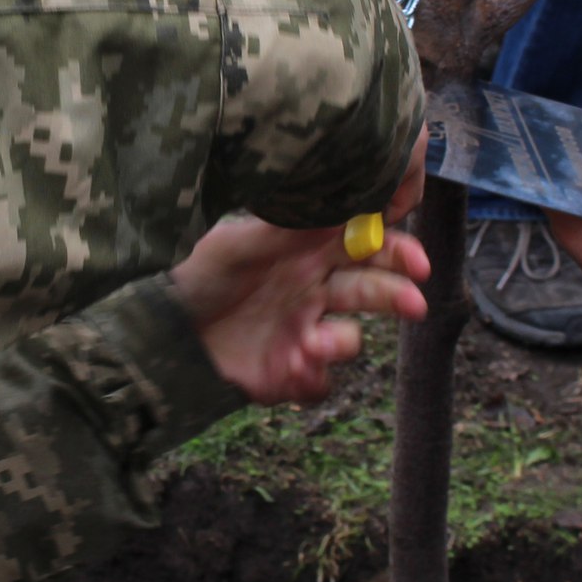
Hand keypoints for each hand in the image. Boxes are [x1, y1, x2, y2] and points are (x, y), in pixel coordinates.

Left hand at [173, 153, 431, 405]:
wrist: (165, 330)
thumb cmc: (201, 274)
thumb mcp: (239, 242)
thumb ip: (289, 227)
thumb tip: (339, 199)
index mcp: (308, 253)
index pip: (365, 246)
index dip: (395, 251)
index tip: (416, 259)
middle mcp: (314, 291)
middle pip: (371, 290)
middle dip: (396, 294)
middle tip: (412, 302)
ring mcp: (305, 333)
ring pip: (348, 339)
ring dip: (341, 342)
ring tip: (314, 343)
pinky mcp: (290, 373)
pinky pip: (320, 382)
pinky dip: (314, 378)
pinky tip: (295, 369)